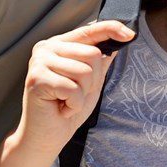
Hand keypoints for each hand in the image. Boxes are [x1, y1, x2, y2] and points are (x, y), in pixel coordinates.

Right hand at [13, 20, 133, 158]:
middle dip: (94, 80)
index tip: (131, 35)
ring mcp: (39, 62)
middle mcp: (47, 47)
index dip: (112, 29)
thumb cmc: (68, 108)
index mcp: (60, 44)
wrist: (45, 137)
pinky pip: (72, 89)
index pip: (90, 30)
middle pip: (92, 54)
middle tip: (77, 94)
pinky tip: (61, 108)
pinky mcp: (36, 79)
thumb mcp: (92, 82)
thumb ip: (101, 61)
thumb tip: (117, 42)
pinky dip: (74, 104)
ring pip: (85, 72)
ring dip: (83, 94)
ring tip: (67, 101)